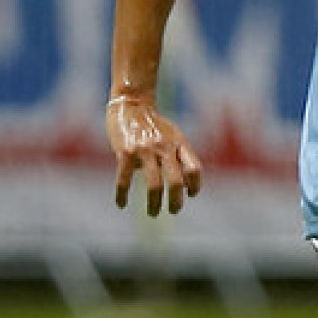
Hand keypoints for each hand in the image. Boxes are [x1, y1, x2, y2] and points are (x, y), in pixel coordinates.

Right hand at [107, 95, 202, 215]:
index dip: (196, 184)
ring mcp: (145, 150)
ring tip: (153, 213)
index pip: (194, 168)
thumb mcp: (173, 135)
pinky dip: (122, 195)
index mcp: (179, 144)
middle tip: (174, 211)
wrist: (131, 103)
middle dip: (176, 201)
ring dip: (154, 204)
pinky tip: (121, 204)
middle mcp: (164, 148)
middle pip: (176, 181)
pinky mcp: (125, 152)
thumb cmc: (153, 124)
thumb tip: (186, 185)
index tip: (191, 195)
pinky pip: (125, 180)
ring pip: (154, 185)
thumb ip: (180, 156)